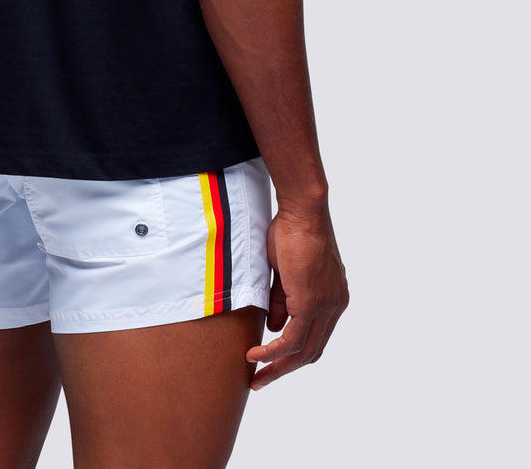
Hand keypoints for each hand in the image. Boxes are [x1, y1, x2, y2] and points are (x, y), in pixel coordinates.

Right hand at [246, 204, 347, 389]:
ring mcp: (327, 306)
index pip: (316, 337)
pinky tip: (256, 355)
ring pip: (303, 351)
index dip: (293, 353)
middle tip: (261, 380)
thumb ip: (282, 300)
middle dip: (284, 369)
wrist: (302, 212)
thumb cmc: (291, 232)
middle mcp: (335, 305)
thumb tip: (275, 327)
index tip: (271, 362)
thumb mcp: (285, 273)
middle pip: (312, 351)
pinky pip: (293, 339)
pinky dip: (273, 351)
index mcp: (333, 297)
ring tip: (255, 376)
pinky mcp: (313, 303)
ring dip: (277, 367)